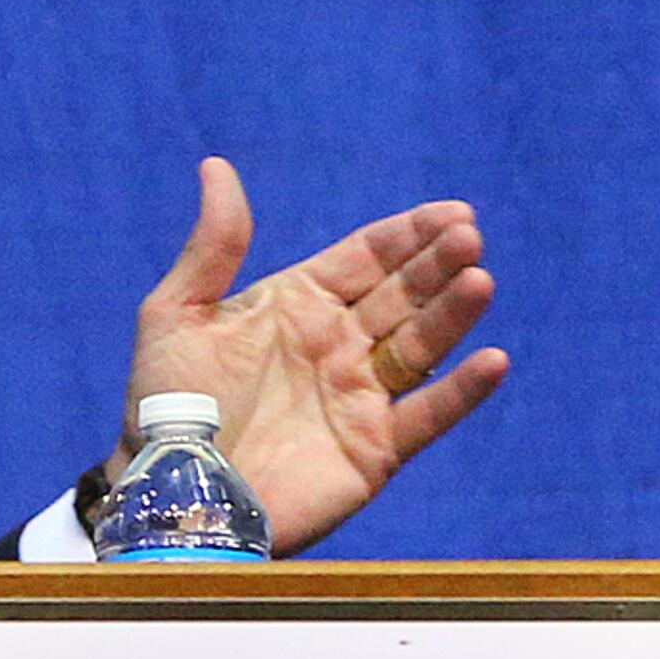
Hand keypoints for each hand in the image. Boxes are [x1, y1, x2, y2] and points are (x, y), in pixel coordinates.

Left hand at [122, 157, 507, 554]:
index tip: (452, 212)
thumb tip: (217, 165)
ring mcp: (360, 396)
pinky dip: (462, 391)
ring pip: (421, 345)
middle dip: (438, 264)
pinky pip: (428, 415)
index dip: (409, 234)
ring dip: (453, 314)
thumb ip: (213, 246)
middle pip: (402, 294)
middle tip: (469, 238)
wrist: (170, 492)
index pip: (367, 257)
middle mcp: (339, 344)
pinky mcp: (374, 449)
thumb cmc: (166, 404)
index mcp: (299, 304)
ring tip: (481, 281)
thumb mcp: (177, 315)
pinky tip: (493, 361)